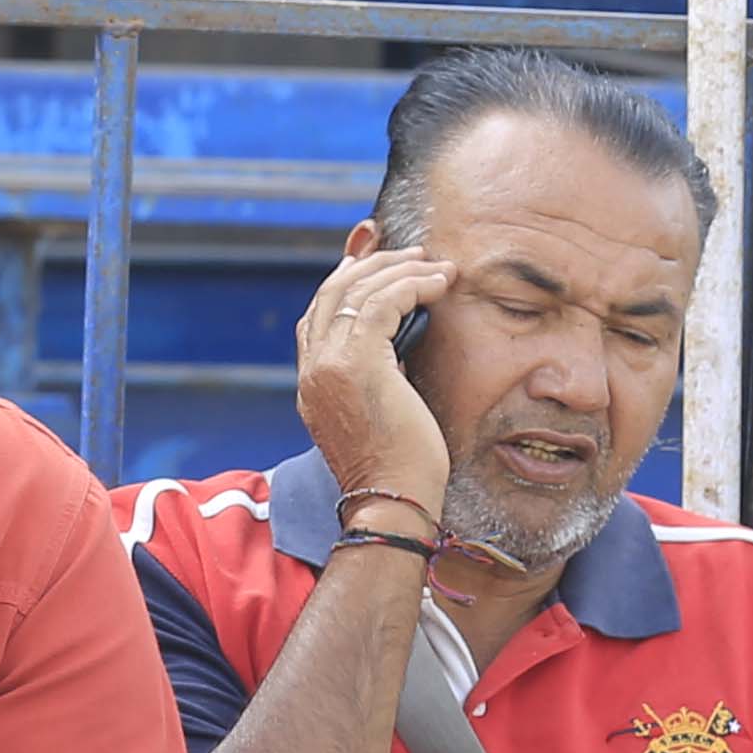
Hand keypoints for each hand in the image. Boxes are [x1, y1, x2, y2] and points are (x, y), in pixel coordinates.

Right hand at [296, 233, 460, 515]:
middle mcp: (313, 369)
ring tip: (433, 265)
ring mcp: (329, 364)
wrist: (392, 500)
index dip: (346, 281)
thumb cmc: (399, 468)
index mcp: (313, 383)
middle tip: (410, 253)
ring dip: (399, 270)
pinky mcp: (356, 361)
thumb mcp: (380, 413)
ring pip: (356, 291)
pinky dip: (413, 284)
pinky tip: (440, 283)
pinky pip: (383, 302)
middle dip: (371, 264)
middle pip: (331, 293)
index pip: (319, 315)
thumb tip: (402, 345)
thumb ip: (379, 376)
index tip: (375, 263)